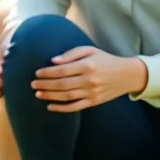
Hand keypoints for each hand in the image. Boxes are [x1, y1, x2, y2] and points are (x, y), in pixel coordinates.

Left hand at [31, 46, 146, 112]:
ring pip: (66, 96)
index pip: (62, 70)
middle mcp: (89, 80)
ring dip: (50, 96)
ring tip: (37, 93)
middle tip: (32, 84)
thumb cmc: (105, 60)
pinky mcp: (94, 102)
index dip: (48, 72)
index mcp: (87, 65)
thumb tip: (53, 61)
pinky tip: (50, 106)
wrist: (127, 75)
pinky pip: (75, 107)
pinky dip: (61, 108)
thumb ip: (71, 54)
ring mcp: (92, 93)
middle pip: (62, 84)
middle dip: (45, 85)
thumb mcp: (90, 50)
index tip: (37, 73)